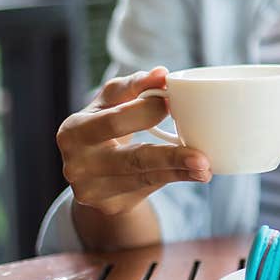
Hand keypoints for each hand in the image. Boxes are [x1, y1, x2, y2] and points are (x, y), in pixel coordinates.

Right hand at [57, 67, 211, 217]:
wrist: (92, 171)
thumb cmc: (106, 125)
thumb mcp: (112, 102)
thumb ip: (134, 86)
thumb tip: (161, 73)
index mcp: (74, 130)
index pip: (114, 119)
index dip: (146, 110)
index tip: (173, 101)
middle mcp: (78, 163)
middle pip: (131, 158)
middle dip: (169, 157)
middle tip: (201, 155)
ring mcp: (92, 189)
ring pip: (144, 177)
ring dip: (179, 172)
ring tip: (205, 168)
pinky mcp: (110, 205)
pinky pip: (148, 189)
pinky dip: (174, 178)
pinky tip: (195, 175)